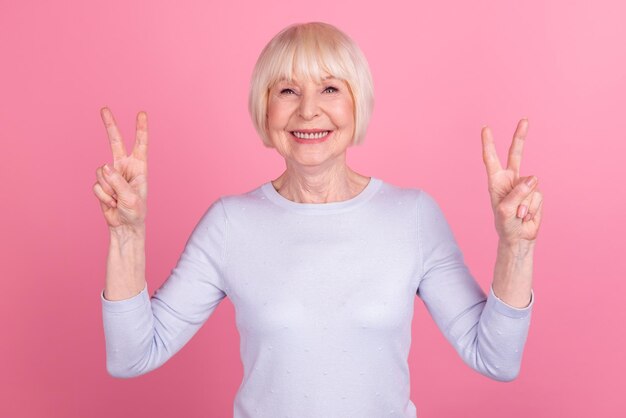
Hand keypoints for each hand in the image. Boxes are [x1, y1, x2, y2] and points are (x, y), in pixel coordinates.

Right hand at [92, 107, 147, 230]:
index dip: (141, 129)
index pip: (141, 144)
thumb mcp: (131, 198)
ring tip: (118, 199)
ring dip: (109, 189)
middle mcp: (125, 167)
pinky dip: (103, 197)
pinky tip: (111, 203)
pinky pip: (97, 185)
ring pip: (102, 172)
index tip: (142, 113)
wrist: (125, 226)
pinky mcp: (102, 183)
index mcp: (139, 167)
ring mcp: (112, 174)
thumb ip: (118, 182)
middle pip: (116, 142)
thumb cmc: (135, 212)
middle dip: (110, 125)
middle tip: (104, 109)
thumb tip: (104, 167)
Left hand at [481, 118, 543, 245]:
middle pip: (515, 155)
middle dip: (520, 137)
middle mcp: (509, 180)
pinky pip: (538, 195)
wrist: (518, 238)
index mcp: (495, 181)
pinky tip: (526, 214)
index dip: (489, 144)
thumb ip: (517, 193)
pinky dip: (532, 207)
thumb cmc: (505, 225)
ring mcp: (524, 185)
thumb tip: (534, 177)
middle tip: (524, 120)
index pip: (491, 160)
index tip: (486, 128)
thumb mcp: (506, 210)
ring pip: (530, 185)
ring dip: (525, 203)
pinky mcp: (535, 193)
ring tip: (518, 214)